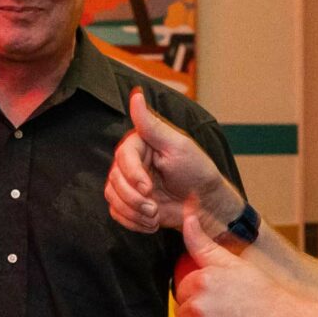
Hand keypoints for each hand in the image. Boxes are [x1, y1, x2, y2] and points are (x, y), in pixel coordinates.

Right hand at [107, 89, 241, 236]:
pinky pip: (116, 213)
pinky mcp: (129, 203)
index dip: (133, 175)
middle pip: (114, 180)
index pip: (123, 157)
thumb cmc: (197, 172)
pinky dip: (132, 222)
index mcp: (140, 144)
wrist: (205, 205)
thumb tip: (136, 95)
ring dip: (133, 212)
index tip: (148, 188)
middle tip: (155, 208)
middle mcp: (131, 162)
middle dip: (134, 199)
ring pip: (112, 197)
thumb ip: (151, 124)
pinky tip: (150, 222)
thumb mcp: (177, 145)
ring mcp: (129, 184)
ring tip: (155, 215)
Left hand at [175, 208, 317, 316]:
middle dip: (201, 316)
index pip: (185, 291)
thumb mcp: (236, 265)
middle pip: (184, 315)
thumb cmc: (270, 299)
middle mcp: (196, 309)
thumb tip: (187, 208)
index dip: (203, 296)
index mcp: (201, 283)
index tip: (225, 301)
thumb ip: (203, 242)